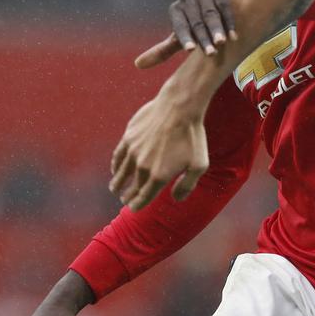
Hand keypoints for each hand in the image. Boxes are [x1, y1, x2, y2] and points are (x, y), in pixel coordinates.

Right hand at [109, 92, 209, 210]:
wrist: (180, 107)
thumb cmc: (193, 136)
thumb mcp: (199, 165)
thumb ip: (187, 185)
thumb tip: (176, 198)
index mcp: (158, 176)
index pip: (143, 197)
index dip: (137, 205)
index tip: (133, 208)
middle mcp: (142, 167)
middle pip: (130, 187)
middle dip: (127, 196)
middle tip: (124, 200)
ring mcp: (133, 151)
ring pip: (120, 173)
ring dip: (117, 182)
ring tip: (114, 188)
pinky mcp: (128, 137)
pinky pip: (117, 156)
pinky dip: (115, 165)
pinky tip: (115, 168)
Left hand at [136, 0, 237, 69]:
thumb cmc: (200, 22)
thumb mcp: (182, 35)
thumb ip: (164, 49)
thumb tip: (138, 65)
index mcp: (176, 10)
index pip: (179, 26)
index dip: (185, 38)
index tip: (190, 50)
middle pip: (196, 22)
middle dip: (204, 38)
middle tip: (212, 54)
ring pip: (211, 14)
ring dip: (217, 30)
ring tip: (223, 43)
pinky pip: (224, 5)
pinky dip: (229, 21)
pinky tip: (234, 34)